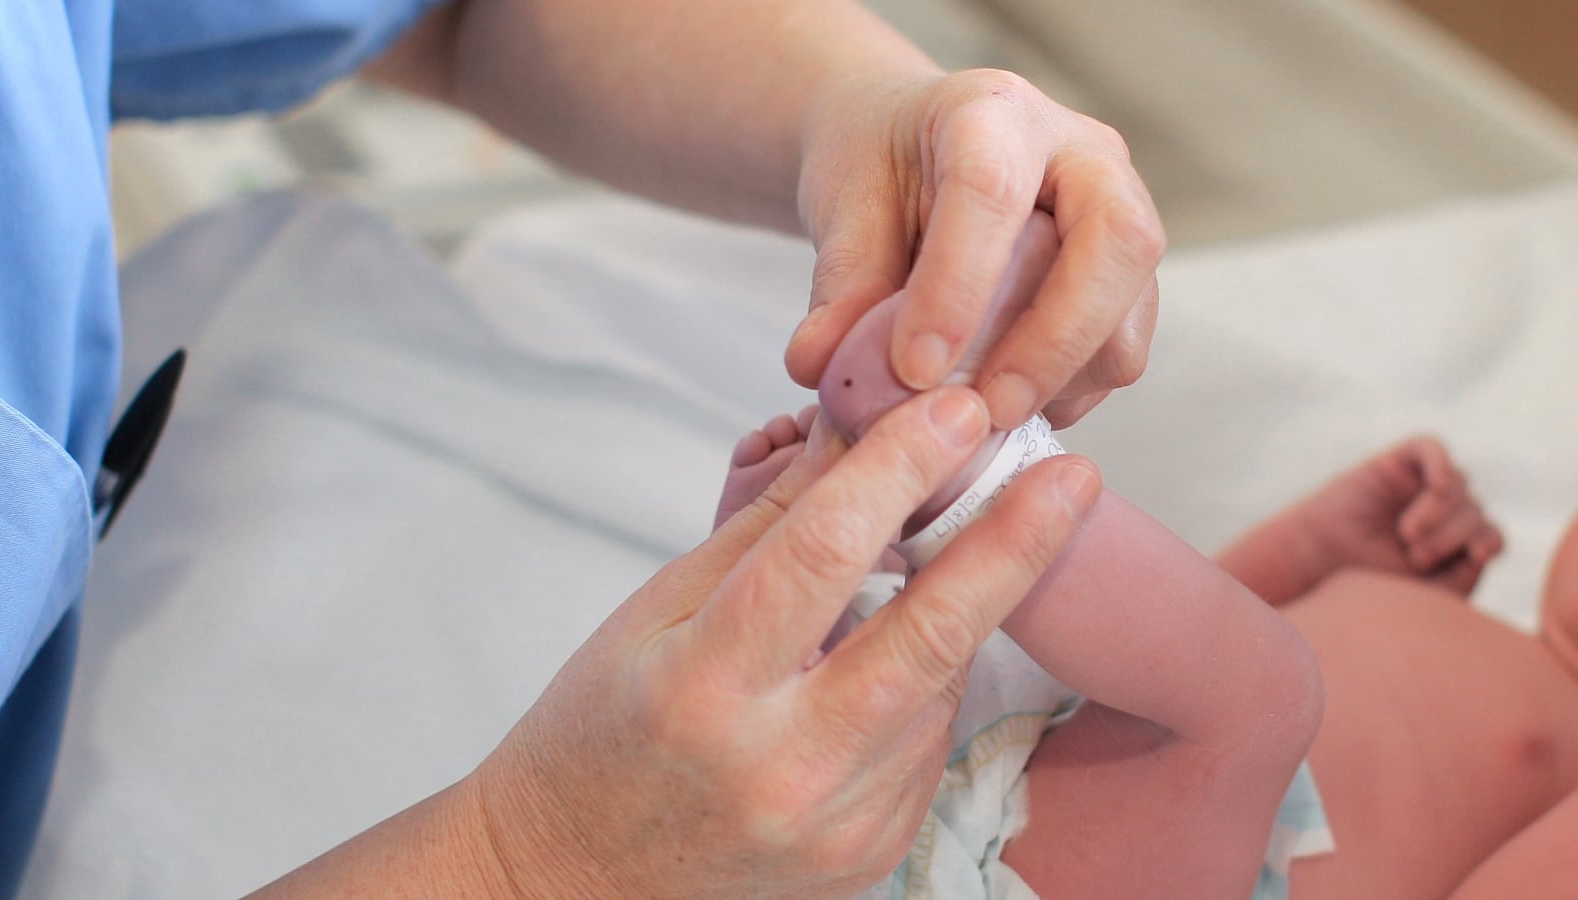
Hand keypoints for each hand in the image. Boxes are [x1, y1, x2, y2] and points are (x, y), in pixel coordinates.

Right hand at [470, 387, 1100, 897]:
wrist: (576, 880)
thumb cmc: (597, 732)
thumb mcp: (654, 614)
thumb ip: (764, 529)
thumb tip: (851, 434)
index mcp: (704, 687)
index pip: (819, 555)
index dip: (896, 470)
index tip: (956, 408)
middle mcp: (780, 766)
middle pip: (927, 636)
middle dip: (1012, 544)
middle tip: (1073, 474)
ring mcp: (836, 825)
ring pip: (937, 689)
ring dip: (952, 616)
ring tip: (927, 575)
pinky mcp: (870, 855)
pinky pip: (925, 746)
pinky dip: (922, 689)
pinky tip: (882, 668)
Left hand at [787, 69, 1163, 429]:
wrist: (911, 154)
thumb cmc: (880, 169)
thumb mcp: (843, 208)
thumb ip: (839, 284)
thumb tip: (815, 363)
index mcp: (992, 114)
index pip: (992, 191)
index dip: (957, 286)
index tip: (914, 368)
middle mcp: (1080, 153)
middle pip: (1116, 240)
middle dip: (1052, 341)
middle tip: (984, 410)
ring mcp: (1120, 211)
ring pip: (1133, 306)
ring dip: (1066, 378)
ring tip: (985, 414)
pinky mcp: (1126, 276)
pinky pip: (1122, 347)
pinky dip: (1071, 392)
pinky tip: (1005, 403)